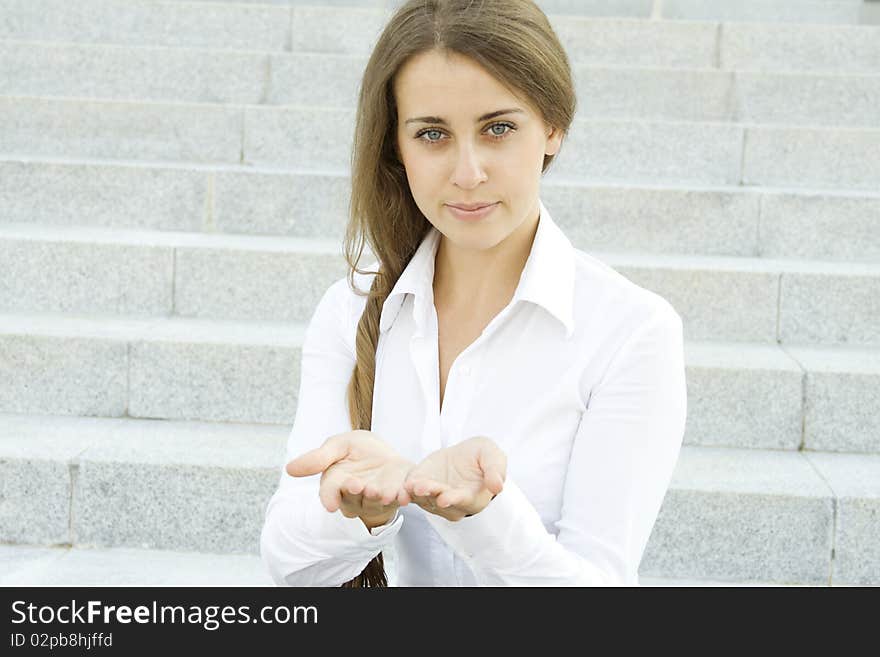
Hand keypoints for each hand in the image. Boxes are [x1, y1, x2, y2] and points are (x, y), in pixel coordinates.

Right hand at [286, 430, 413, 529]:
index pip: (330, 493)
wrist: (386, 453)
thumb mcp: (338, 446)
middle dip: (354, 494)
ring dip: (376, 498)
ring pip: (375, 503)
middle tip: (357, 486)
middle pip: (352, 501)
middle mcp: (356, 497)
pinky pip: (399, 499)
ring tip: (379, 491)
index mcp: (337, 485)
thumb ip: (318, 458)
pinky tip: (404, 495)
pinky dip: (402, 497)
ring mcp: (377, 499)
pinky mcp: (397, 496)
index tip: (330, 504)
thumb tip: (288, 469)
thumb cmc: (357, 451)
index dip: (330, 497)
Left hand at [404, 436, 506, 521]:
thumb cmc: (481, 458)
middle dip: (431, 494)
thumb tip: (498, 486)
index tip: (445, 498)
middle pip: (439, 501)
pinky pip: (411, 492)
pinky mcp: (420, 488)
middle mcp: (452, 503)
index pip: (462, 500)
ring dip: (416, 493)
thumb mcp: (491, 455)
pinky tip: (402, 486)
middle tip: (422, 488)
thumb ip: (495, 469)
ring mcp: (434, 498)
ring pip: (423, 498)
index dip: (454, 499)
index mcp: (472, 497)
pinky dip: (406, 491)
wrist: (463, 456)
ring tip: (411, 485)